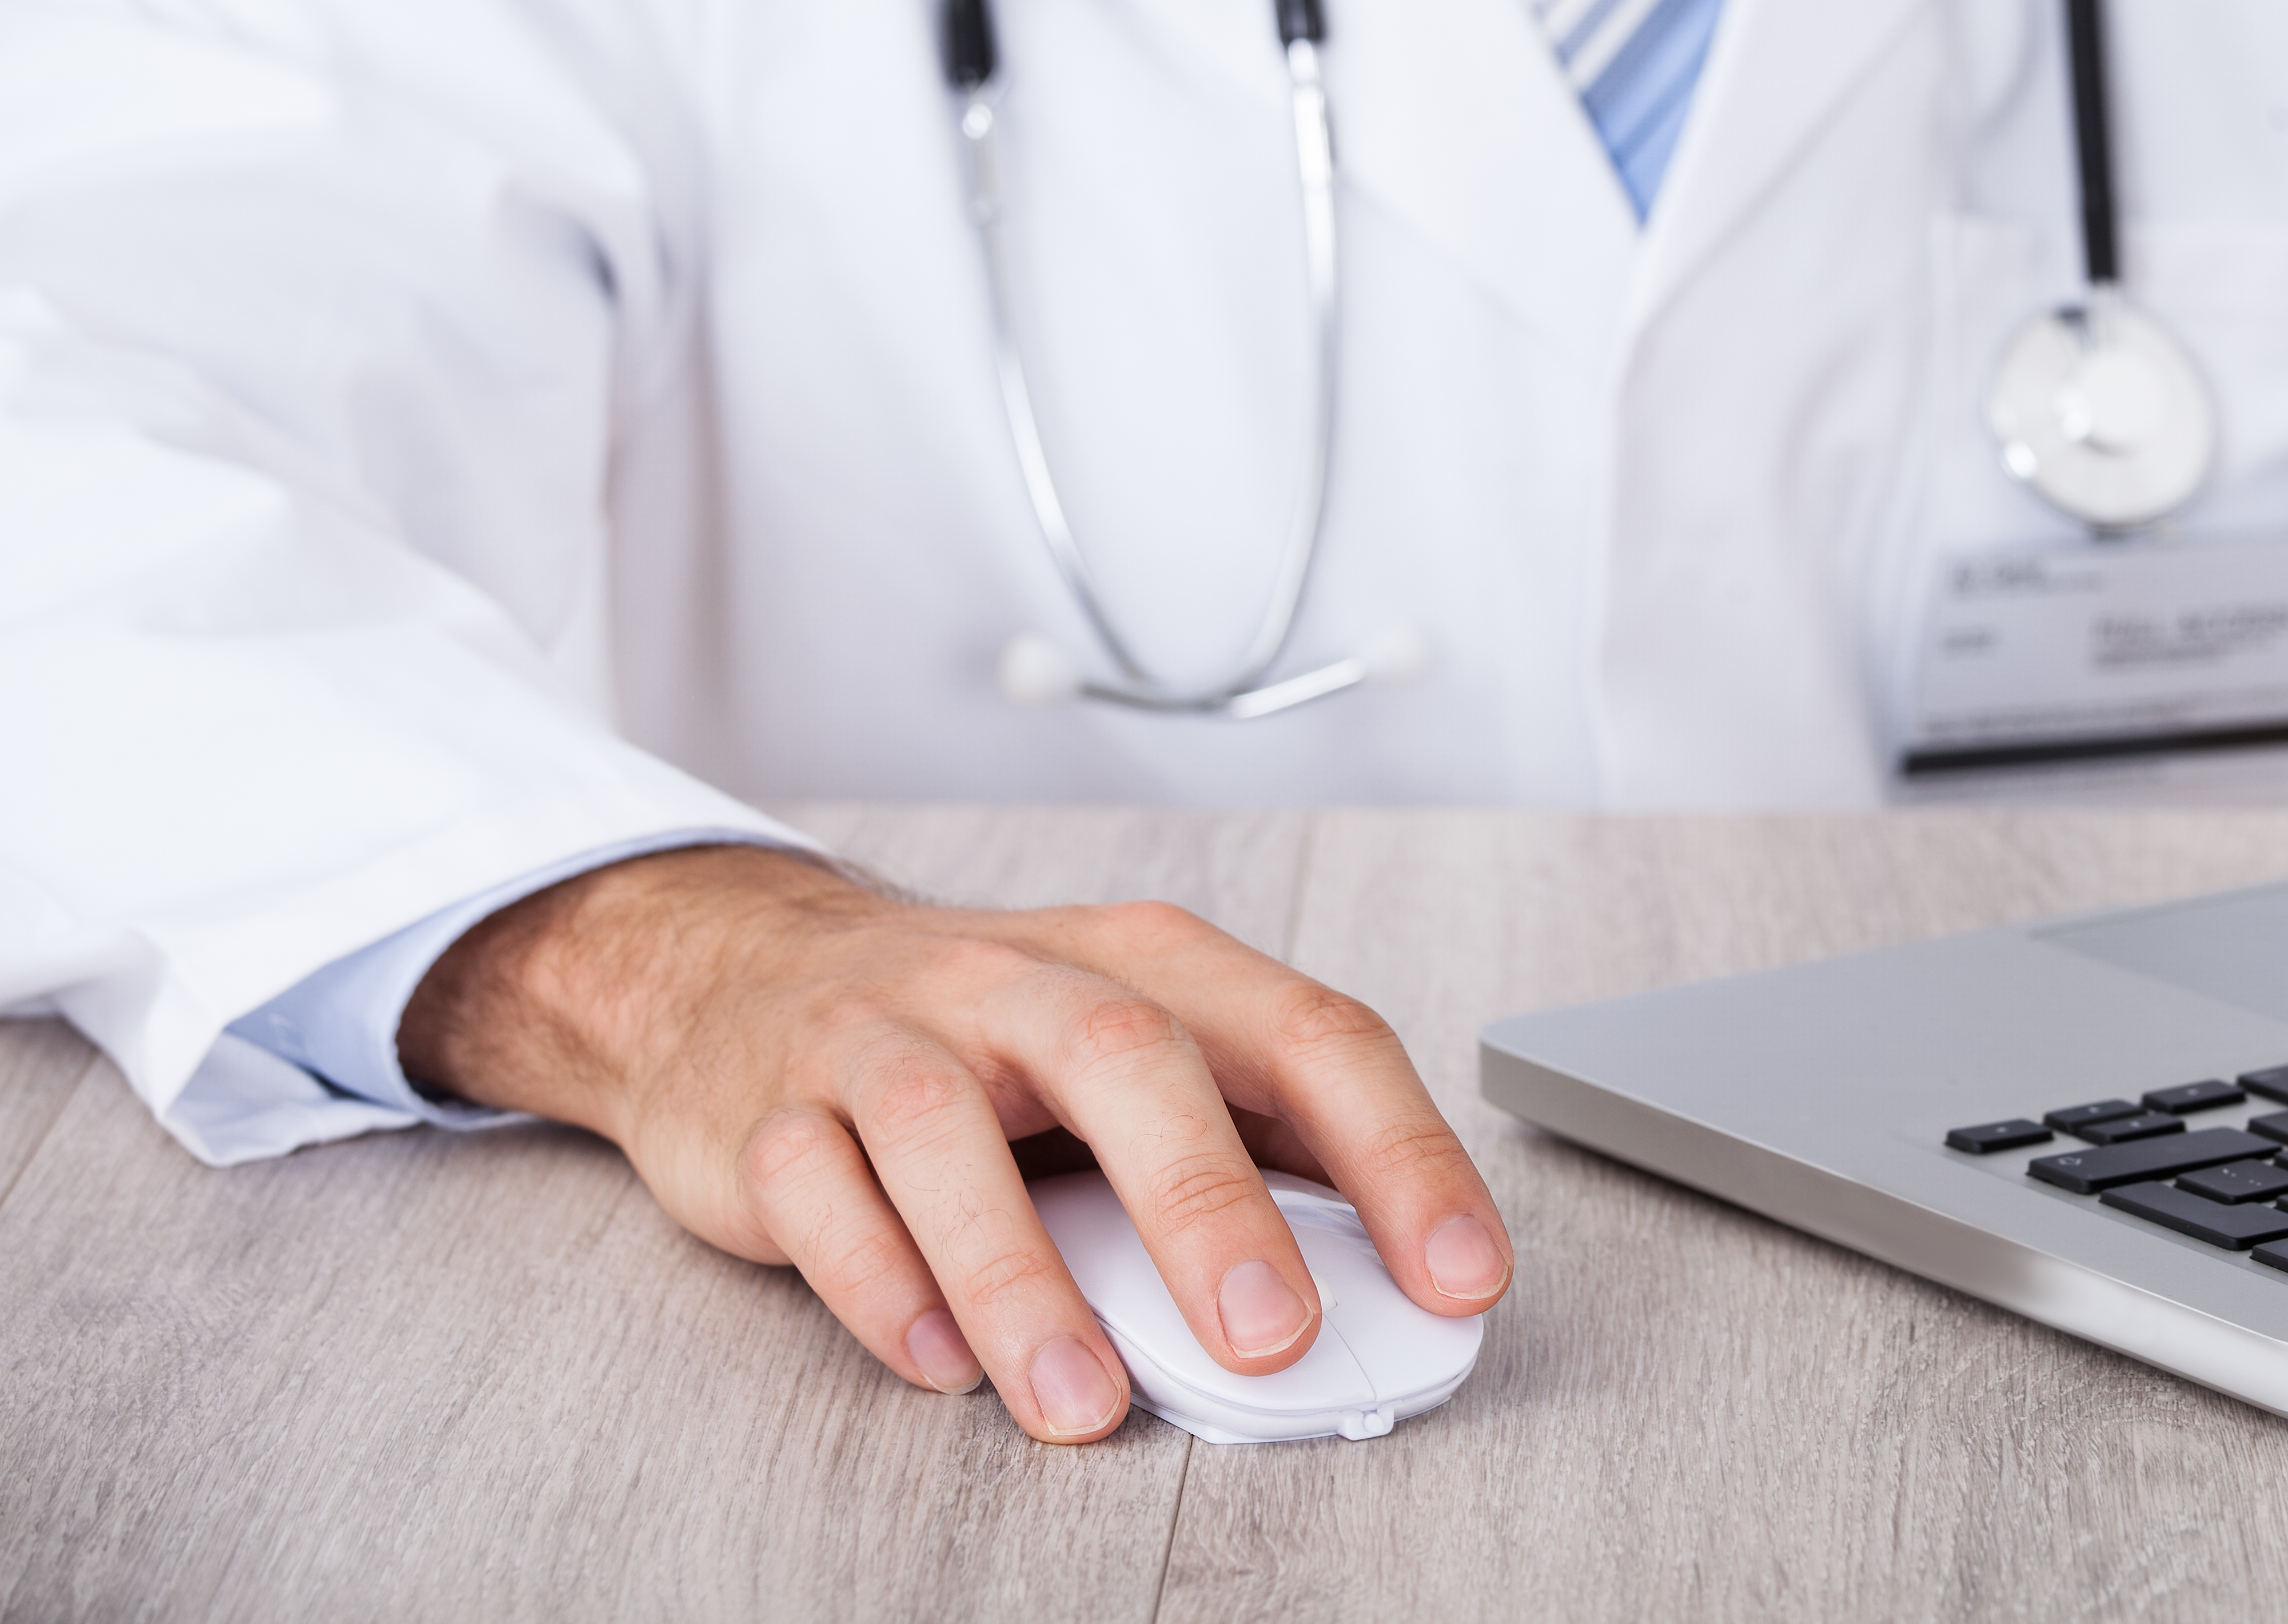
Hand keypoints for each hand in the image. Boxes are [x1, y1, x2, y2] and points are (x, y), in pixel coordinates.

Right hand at [397, 845, 1512, 1441]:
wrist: (747, 972)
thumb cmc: (990, 1032)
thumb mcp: (1138, 1045)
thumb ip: (1254, 1139)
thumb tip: (1392, 1273)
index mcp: (1148, 963)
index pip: (1304, 1033)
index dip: (1397, 1151)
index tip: (1462, 1273)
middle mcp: (1019, 980)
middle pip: (1123, 1055)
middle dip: (1209, 1202)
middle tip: (1276, 1335)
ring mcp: (884, 1038)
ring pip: (946, 1134)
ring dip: (1024, 1277)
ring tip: (1091, 1402)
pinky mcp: (770, 1116)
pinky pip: (818, 1191)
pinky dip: (883, 1283)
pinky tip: (943, 1366)